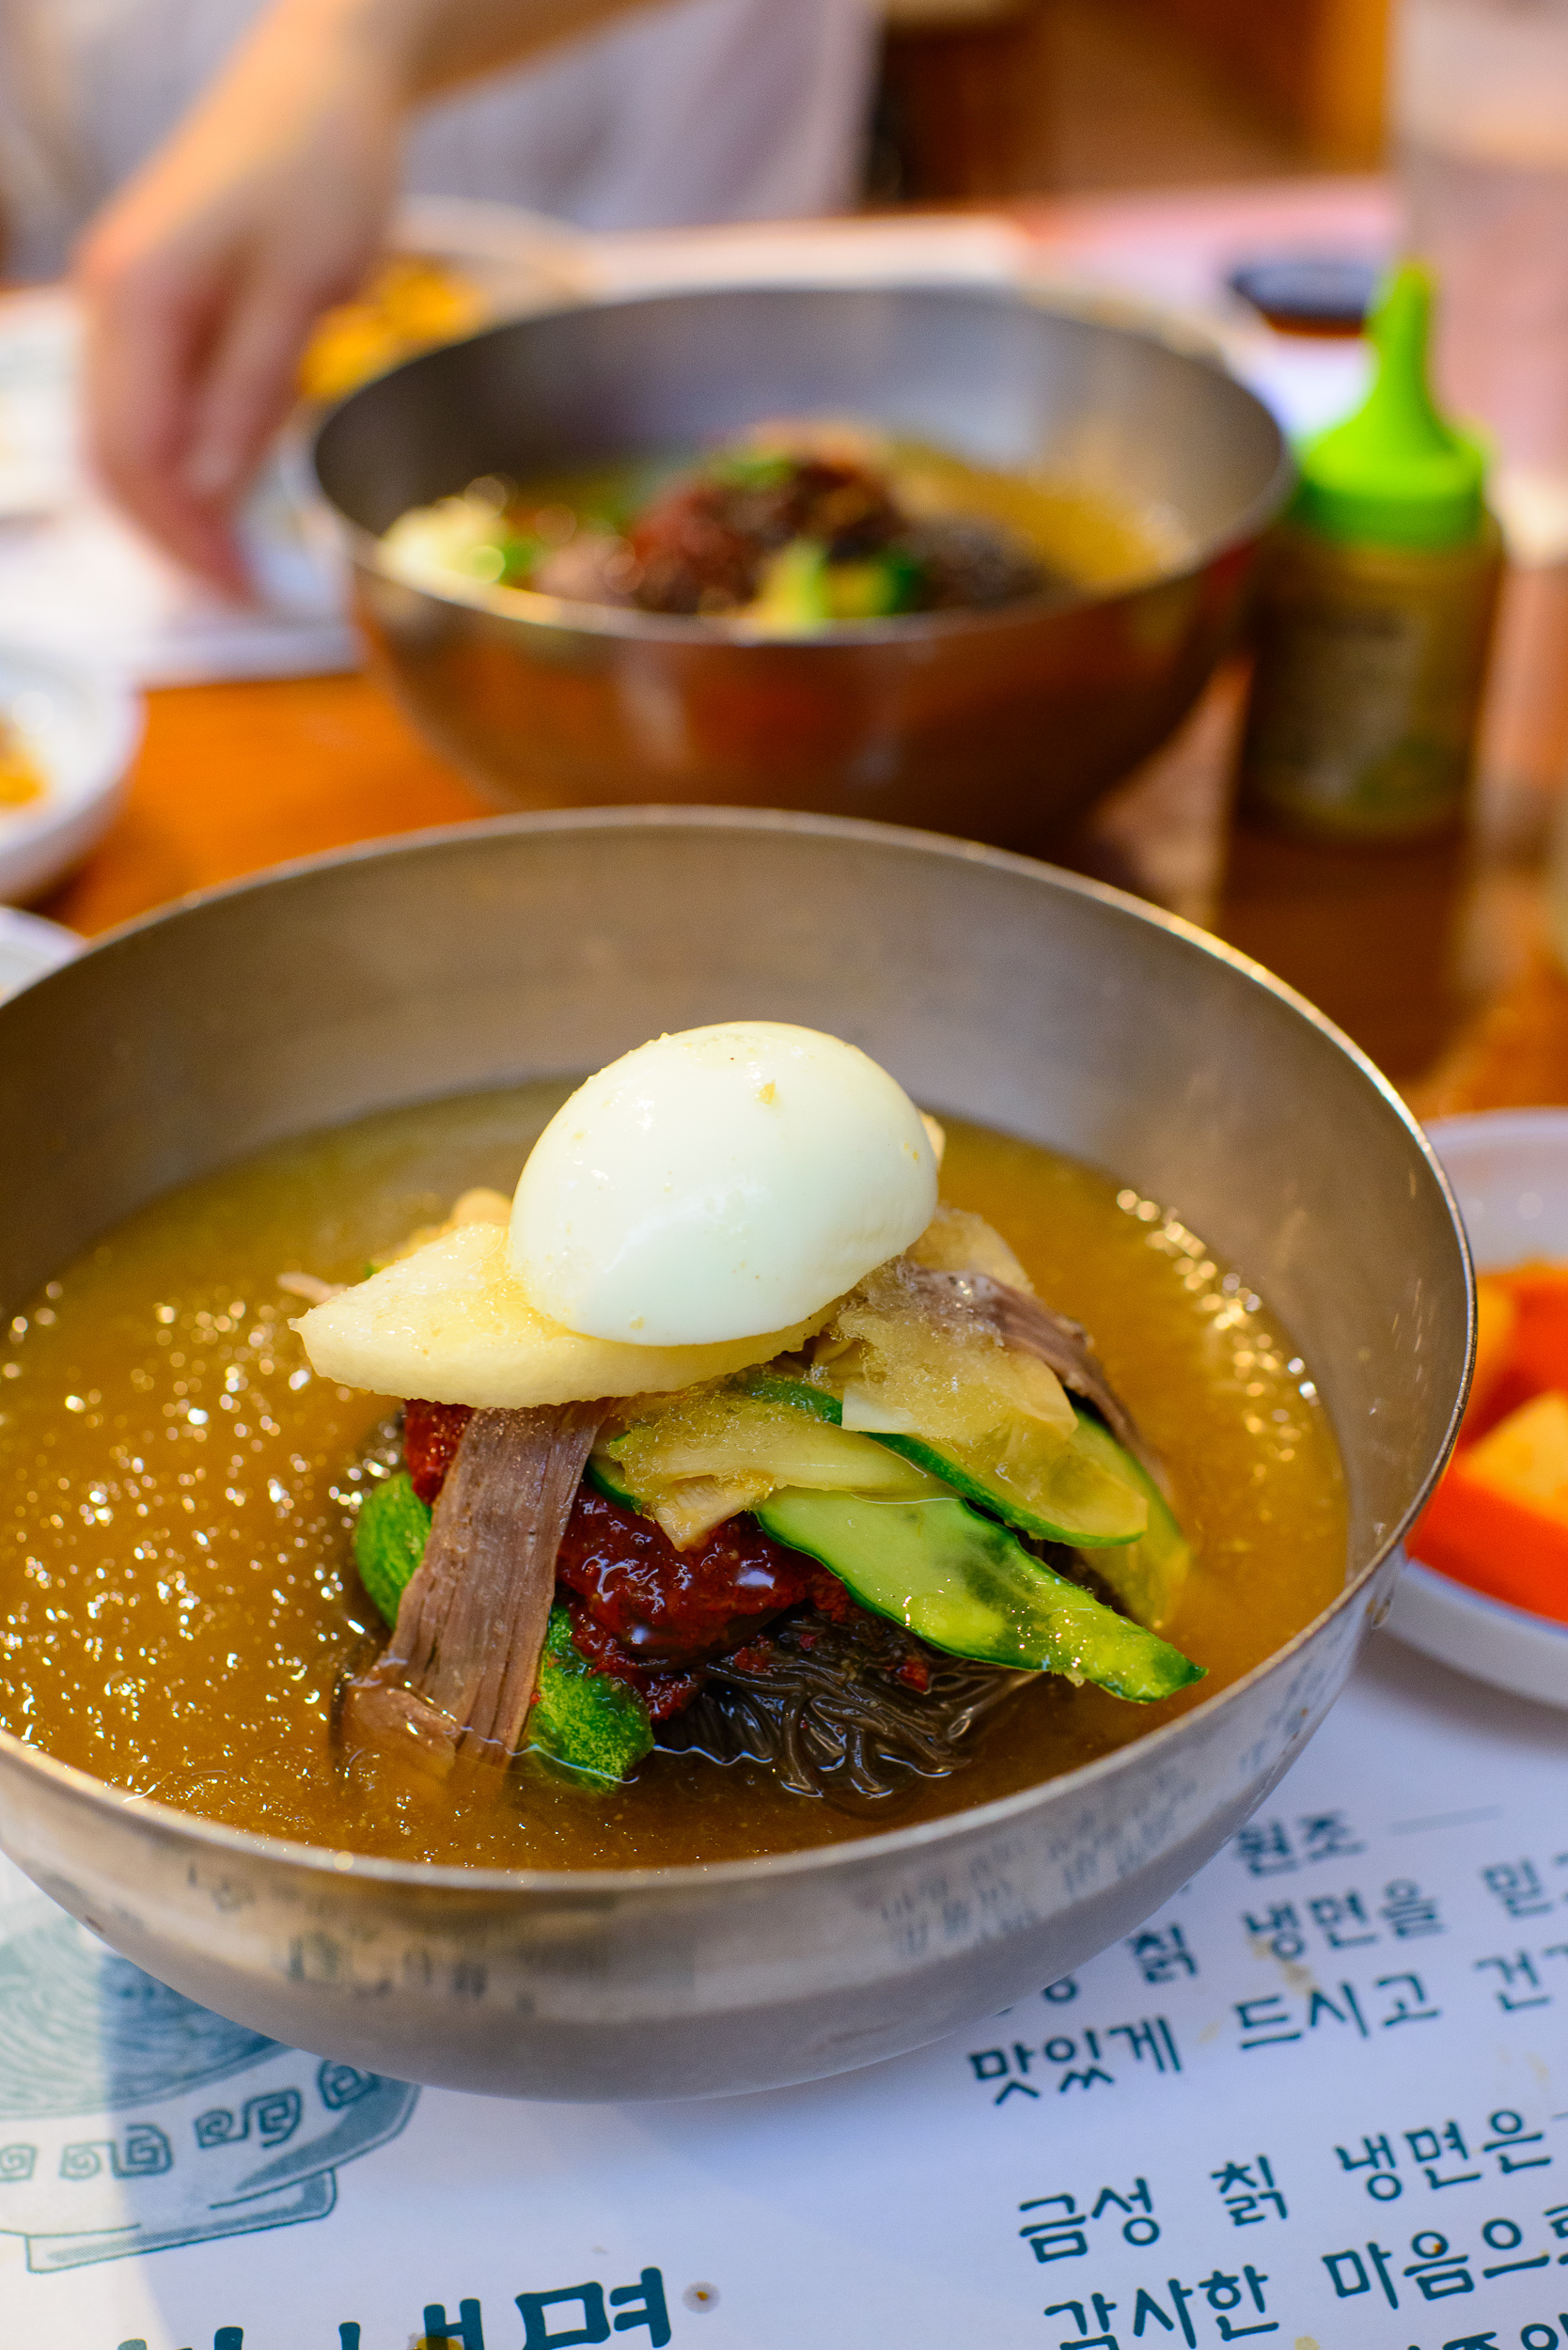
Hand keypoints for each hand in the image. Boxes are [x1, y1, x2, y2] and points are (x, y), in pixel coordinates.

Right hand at [74, 3, 406, 592]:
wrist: (321, 82)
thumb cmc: (322, 165)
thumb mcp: (301, 291)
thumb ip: (248, 394)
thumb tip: (206, 491)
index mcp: (137, 294)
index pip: (135, 452)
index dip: (183, 535)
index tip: (241, 592)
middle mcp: (110, 300)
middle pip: (113, 455)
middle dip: (170, 535)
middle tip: (241, 593)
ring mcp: (124, 300)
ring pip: (124, 436)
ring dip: (172, 505)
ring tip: (237, 562)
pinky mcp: (153, 303)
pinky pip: (149, 403)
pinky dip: (183, 460)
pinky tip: (229, 496)